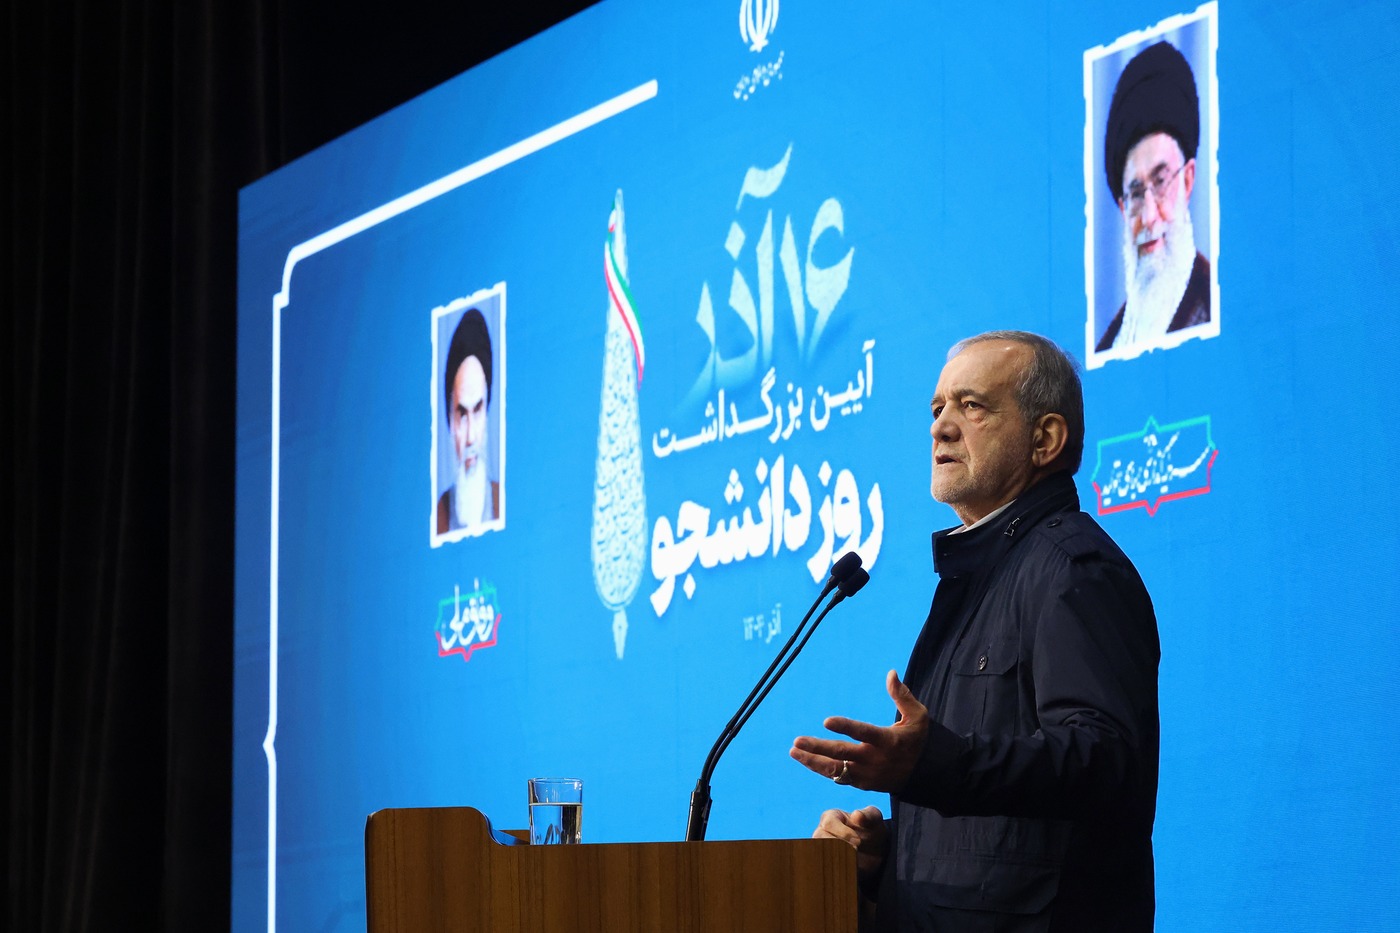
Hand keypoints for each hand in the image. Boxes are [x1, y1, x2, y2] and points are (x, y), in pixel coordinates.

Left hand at [790, 670, 928, 791]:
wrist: (927, 775)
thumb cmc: (920, 740)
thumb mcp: (918, 717)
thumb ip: (902, 696)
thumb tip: (890, 673)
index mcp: (888, 740)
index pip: (863, 732)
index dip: (845, 727)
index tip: (826, 721)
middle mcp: (875, 759)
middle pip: (842, 754)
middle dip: (818, 748)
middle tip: (797, 741)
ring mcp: (868, 774)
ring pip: (836, 770)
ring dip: (813, 761)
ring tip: (794, 751)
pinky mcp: (863, 783)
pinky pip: (839, 778)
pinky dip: (823, 770)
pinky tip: (807, 760)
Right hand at [813, 805, 886, 883]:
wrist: (879, 854)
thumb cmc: (873, 831)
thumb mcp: (876, 820)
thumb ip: (868, 815)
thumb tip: (856, 815)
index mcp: (831, 818)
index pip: (828, 823)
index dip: (843, 833)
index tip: (859, 842)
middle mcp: (822, 833)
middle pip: (820, 838)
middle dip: (839, 847)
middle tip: (855, 853)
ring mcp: (822, 849)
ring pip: (819, 854)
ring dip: (835, 860)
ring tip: (852, 863)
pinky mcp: (826, 865)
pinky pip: (824, 870)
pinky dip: (835, 872)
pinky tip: (848, 872)